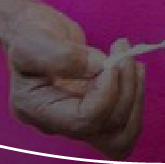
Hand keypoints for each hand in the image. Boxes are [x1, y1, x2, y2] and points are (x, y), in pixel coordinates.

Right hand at [0, 4, 143, 158]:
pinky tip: (133, 68)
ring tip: (132, 62)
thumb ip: (63, 56)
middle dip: (127, 92)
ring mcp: (79, 118)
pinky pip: (125, 116)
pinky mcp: (96, 108)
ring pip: (123, 130)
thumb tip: (100, 67)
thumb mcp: (33, 41)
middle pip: (109, 130)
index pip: (85, 121)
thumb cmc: (28, 35)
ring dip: (136, 95)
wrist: (32, 33)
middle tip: (124, 55)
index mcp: (37, 110)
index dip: (107, 92)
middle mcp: (58, 123)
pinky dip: (136, 93)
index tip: (109, 62)